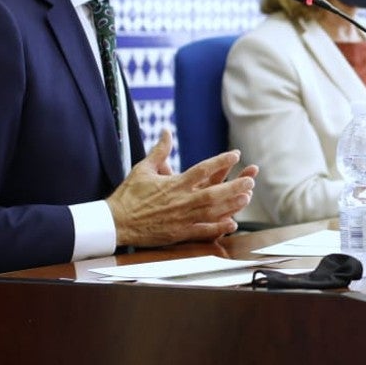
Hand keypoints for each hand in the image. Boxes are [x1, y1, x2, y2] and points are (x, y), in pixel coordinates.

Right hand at [106, 129, 256, 247]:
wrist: (115, 222)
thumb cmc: (128, 195)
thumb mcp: (143, 168)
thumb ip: (160, 150)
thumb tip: (166, 131)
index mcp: (173, 183)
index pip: (202, 169)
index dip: (221, 161)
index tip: (235, 154)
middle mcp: (180, 200)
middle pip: (213, 192)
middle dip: (234, 185)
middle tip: (250, 179)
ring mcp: (181, 218)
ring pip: (212, 211)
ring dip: (231, 204)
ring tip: (247, 197)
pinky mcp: (179, 233)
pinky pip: (203, 231)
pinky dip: (218, 228)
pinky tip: (232, 223)